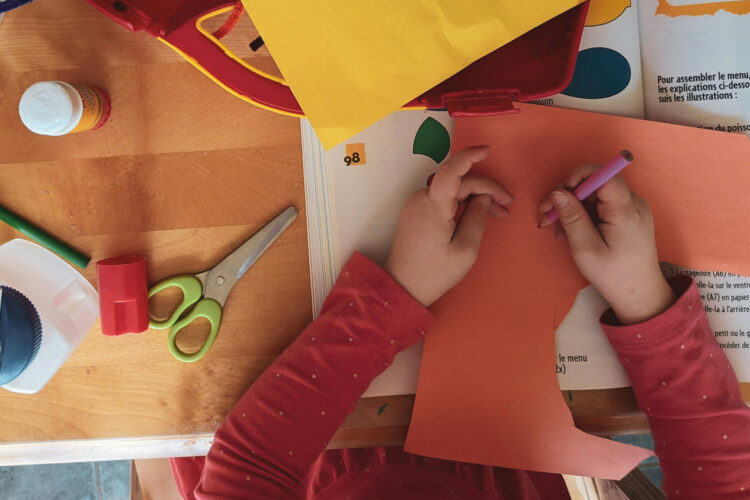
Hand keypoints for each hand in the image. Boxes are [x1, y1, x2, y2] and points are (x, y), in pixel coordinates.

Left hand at [385, 146, 513, 306]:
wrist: (402, 287)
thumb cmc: (434, 273)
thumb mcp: (465, 250)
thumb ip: (477, 218)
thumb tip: (483, 198)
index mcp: (433, 207)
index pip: (451, 170)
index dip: (469, 156)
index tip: (487, 151)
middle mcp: (421, 200)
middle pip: (458, 182)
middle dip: (486, 189)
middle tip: (507, 206)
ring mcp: (416, 205)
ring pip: (451, 191)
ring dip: (475, 197)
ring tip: (498, 214)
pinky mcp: (416, 213)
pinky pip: (442, 199)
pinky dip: (461, 203)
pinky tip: (476, 215)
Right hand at [538, 165, 674, 324]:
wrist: (640, 293)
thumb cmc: (613, 275)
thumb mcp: (586, 249)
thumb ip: (572, 218)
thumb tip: (557, 192)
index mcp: (625, 210)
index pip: (603, 174)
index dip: (577, 178)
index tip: (558, 196)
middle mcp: (632, 202)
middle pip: (595, 184)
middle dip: (568, 197)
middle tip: (548, 218)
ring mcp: (631, 208)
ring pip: (594, 195)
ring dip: (573, 209)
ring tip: (559, 232)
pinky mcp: (627, 215)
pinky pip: (601, 206)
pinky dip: (583, 215)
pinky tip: (572, 232)